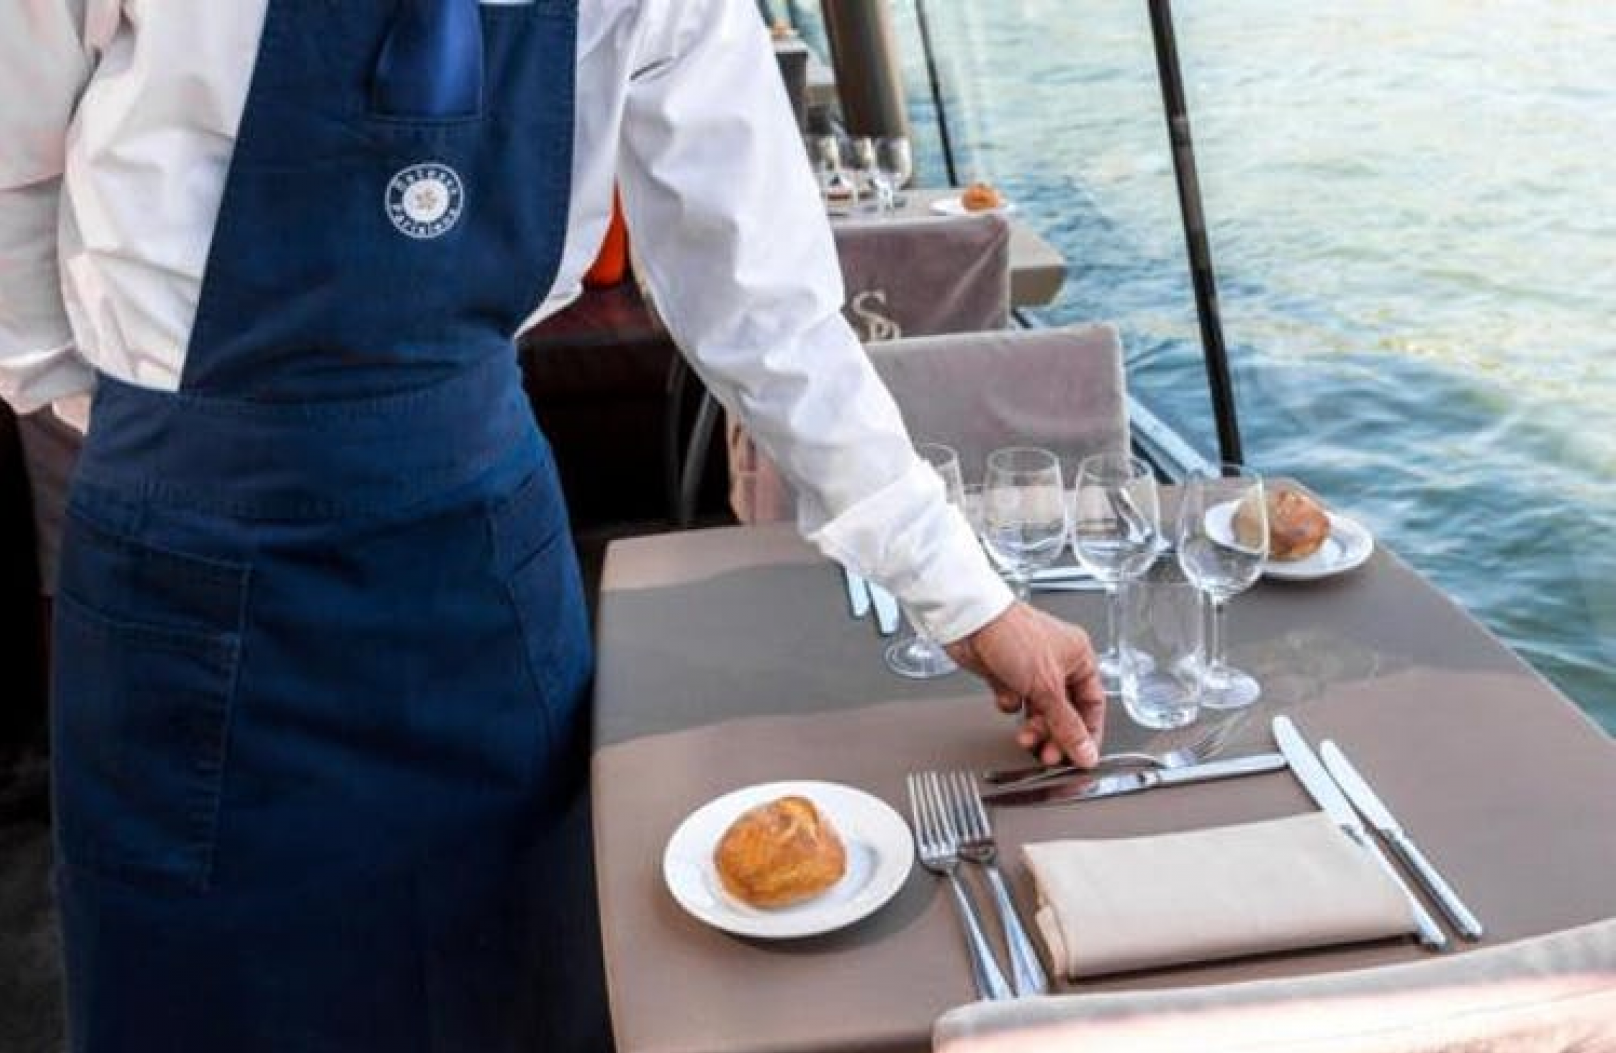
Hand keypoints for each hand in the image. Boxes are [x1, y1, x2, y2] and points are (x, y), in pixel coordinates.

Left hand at [945, 602, 1105, 766]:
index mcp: (1078, 657)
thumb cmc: (1013, 635)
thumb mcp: (1048, 688)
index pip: (1092, 703)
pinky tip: (1004, 698)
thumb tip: (1085, 752)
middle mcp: (1057, 662)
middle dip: (1056, 734)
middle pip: (1064, 710)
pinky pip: (1014, 700)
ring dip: (1033, 726)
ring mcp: (1030, 667)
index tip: (1081, 756)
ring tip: (1025, 737)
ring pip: (1039, 708)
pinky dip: (1009, 705)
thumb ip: (1066, 725)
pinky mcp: (1005, 672)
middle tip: (1048, 754)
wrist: (971, 622)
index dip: (1088, 732)